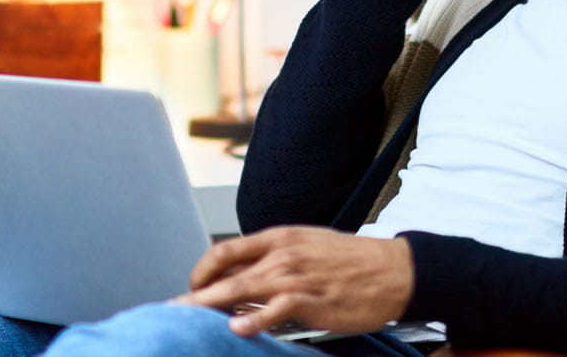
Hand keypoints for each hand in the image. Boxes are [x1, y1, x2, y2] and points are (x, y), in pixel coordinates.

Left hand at [178, 226, 413, 337]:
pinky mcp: (313, 300)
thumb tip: (243, 280)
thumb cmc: (353, 262)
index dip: (201, 270)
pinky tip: (237, 329)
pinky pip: (277, 309)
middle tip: (172, 309)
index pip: (225, 250)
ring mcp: (297, 277)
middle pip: (227, 272)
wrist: (394, 270)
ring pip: (243, 288)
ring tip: (187, 317)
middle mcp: (283, 254)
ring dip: (211, 304)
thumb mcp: (308, 247)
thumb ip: (274, 260)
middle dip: (195, 293)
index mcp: (280, 237)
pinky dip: (255, 320)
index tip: (191, 287)